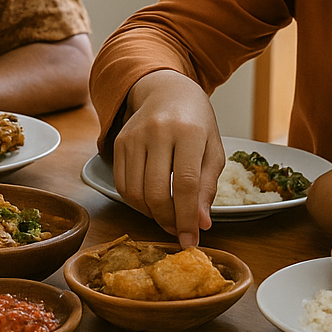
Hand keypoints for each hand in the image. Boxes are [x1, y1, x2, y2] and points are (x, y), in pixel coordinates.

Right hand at [112, 70, 223, 246]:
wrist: (166, 90)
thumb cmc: (196, 122)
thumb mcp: (213, 150)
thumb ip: (208, 187)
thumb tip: (200, 224)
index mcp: (189, 132)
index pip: (186, 184)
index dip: (187, 218)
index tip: (191, 241)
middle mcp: (158, 132)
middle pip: (156, 192)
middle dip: (167, 221)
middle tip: (178, 231)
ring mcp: (134, 136)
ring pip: (135, 192)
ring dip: (151, 214)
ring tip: (167, 217)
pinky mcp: (118, 142)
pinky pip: (122, 184)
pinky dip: (135, 202)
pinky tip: (151, 203)